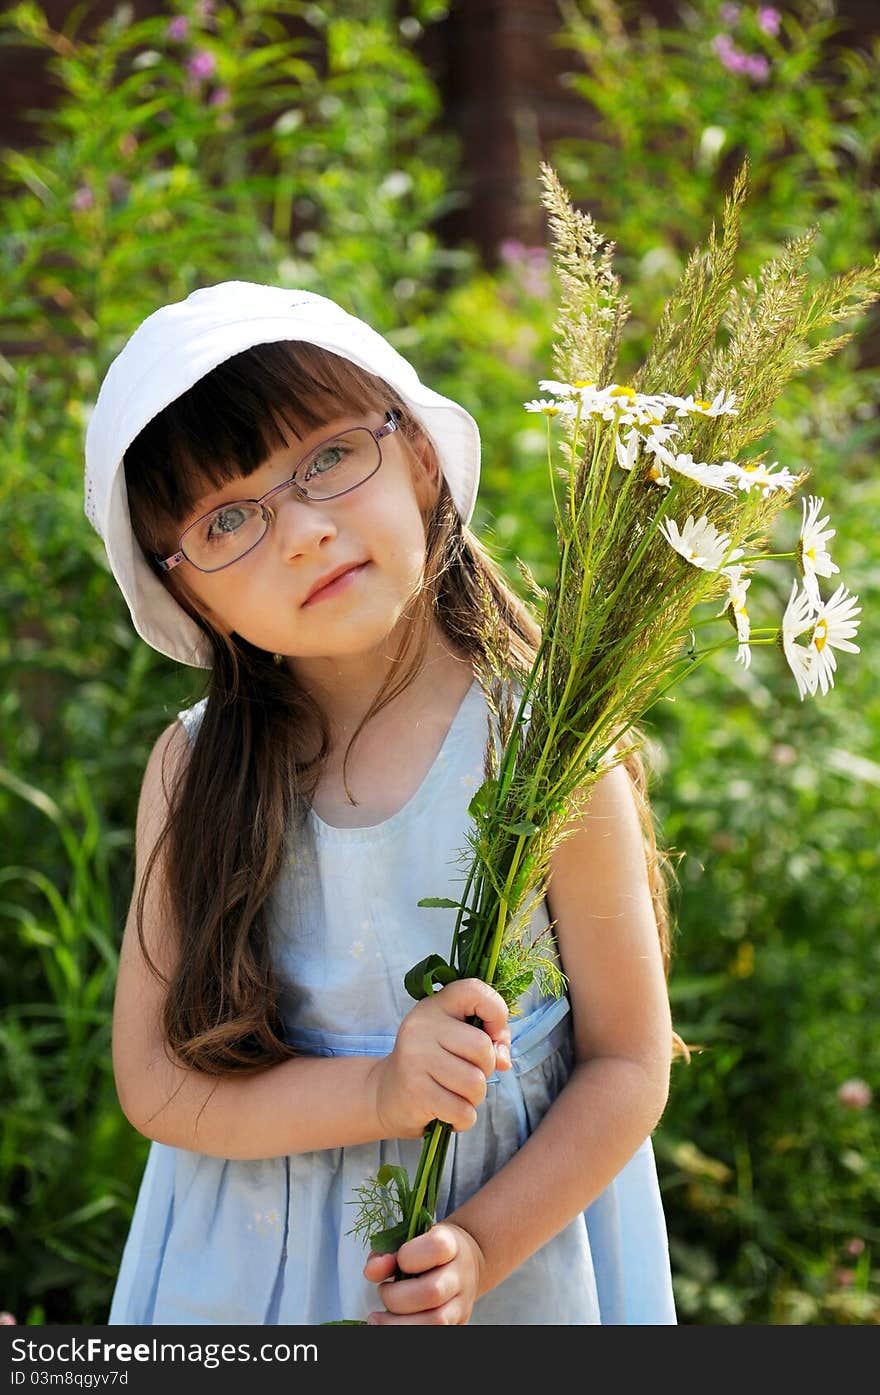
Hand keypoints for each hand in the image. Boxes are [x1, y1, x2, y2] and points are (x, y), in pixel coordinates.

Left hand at [363, 1222, 484, 1324]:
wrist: (462, 1264)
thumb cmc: (427, 1252)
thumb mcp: (408, 1242)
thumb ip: (385, 1254)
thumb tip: (371, 1272)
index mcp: (450, 1244)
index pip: (437, 1247)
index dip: (409, 1256)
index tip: (397, 1261)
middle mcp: (460, 1275)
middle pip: (432, 1292)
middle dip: (396, 1298)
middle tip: (383, 1292)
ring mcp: (462, 1303)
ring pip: (437, 1322)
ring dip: (399, 1324)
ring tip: (378, 1319)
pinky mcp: (458, 1323)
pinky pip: (436, 1334)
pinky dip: (408, 1332)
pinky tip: (392, 1326)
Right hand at [369, 978, 510, 1138]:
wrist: (386, 1093)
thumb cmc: (433, 1064)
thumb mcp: (456, 1039)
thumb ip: (488, 1039)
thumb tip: (504, 1061)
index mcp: (435, 1006)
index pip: (474, 990)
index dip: (496, 1011)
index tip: (493, 1034)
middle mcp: (422, 1026)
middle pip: (482, 1047)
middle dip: (486, 1068)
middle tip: (469, 1073)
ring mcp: (415, 1058)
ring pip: (475, 1082)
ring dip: (474, 1097)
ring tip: (457, 1094)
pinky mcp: (415, 1091)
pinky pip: (462, 1110)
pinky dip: (463, 1118)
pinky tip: (449, 1113)